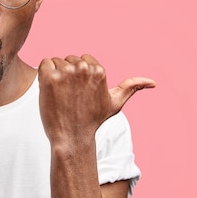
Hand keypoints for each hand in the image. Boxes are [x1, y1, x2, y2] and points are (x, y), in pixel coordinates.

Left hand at [38, 54, 155, 146]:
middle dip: (67, 74)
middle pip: (70, 59)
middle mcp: (84, 69)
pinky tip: (50, 90)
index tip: (80, 92)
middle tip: (69, 96)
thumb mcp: (115, 103)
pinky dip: (44, 75)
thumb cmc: (93, 121)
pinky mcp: (50, 78)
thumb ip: (131, 87)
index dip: (79, 75)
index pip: (84, 59)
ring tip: (60, 95)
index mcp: (100, 71)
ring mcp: (66, 73)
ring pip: (56, 61)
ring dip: (55, 75)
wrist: (72, 138)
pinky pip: (44, 63)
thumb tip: (153, 82)